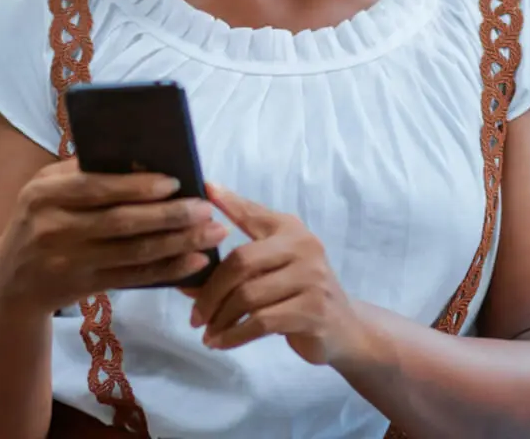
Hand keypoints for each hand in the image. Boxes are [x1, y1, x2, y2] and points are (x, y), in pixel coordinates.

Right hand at [0, 160, 228, 312]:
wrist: (10, 281)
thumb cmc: (40, 220)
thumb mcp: (44, 190)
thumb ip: (82, 173)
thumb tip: (141, 159)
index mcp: (42, 193)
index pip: (95, 187)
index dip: (137, 185)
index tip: (175, 181)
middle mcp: (52, 227)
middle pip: (120, 221)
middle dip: (169, 215)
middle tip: (206, 208)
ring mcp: (67, 261)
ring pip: (132, 251)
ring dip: (177, 242)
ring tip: (211, 233)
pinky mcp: (82, 287)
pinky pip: (132, 277)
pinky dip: (166, 270)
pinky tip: (193, 262)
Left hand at [184, 184, 363, 364]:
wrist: (344, 328)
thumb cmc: (298, 292)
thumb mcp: (272, 267)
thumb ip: (236, 262)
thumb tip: (185, 271)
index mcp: (290, 230)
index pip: (251, 214)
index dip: (227, 202)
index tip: (204, 188)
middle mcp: (303, 248)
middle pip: (241, 262)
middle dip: (211, 291)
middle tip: (194, 314)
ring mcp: (311, 279)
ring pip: (248, 296)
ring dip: (220, 318)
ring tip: (205, 331)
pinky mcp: (312, 312)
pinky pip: (260, 322)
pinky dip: (234, 335)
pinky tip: (220, 341)